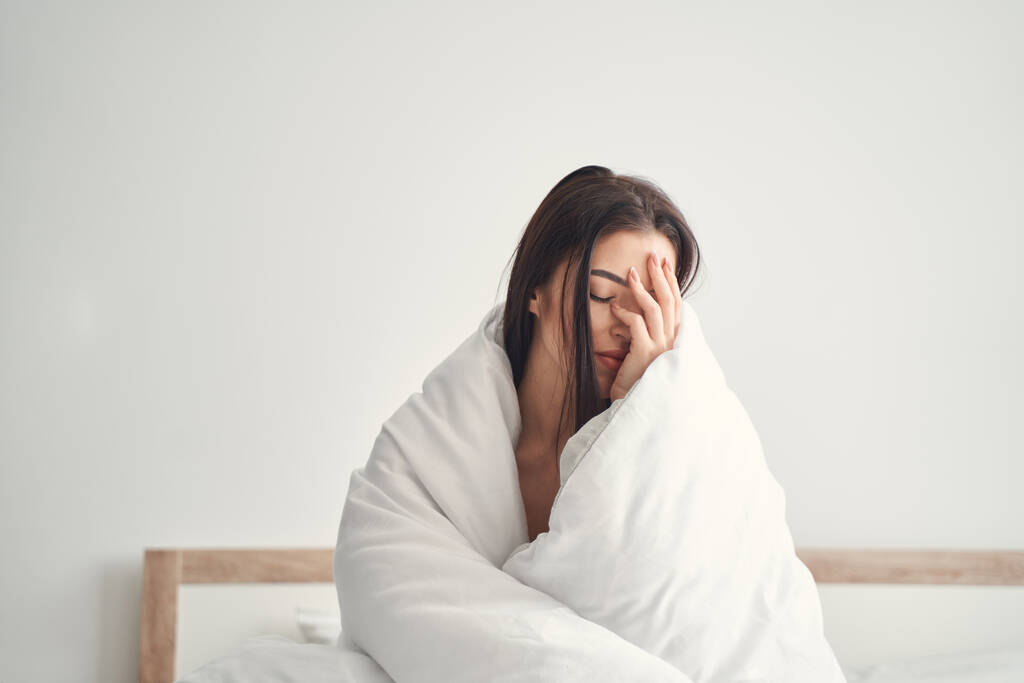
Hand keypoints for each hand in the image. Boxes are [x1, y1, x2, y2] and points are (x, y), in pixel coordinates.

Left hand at [607, 252, 681, 401]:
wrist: (634, 411)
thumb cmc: (636, 386)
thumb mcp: (644, 358)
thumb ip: (645, 339)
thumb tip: (634, 318)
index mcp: (674, 342)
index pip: (677, 306)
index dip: (672, 284)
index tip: (665, 265)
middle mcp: (672, 343)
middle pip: (669, 301)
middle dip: (661, 276)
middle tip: (653, 256)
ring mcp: (661, 348)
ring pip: (654, 308)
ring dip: (642, 288)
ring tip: (630, 273)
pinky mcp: (645, 354)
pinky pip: (636, 324)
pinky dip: (625, 313)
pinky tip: (614, 308)